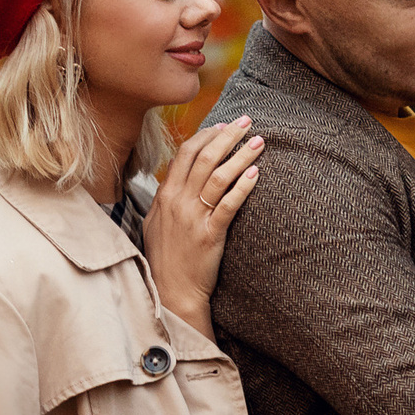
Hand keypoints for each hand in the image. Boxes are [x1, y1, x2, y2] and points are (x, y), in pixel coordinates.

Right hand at [143, 116, 260, 337]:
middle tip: (247, 121)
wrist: (171, 293)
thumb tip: (174, 172)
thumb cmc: (166, 259)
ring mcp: (193, 218)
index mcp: (165, 196)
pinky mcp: (209, 235)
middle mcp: (177, 202)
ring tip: (259, 142)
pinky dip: (243, 186)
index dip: (206, 134)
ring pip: (218, 176)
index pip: (186, 153)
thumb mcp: (156, 223)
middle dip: (227, 135)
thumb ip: (165, 196)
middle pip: (204, 157)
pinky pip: (228, 204)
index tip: (224, 125)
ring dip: (241, 155)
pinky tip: (256, 173)